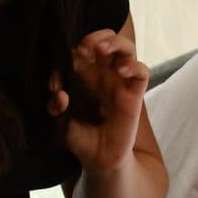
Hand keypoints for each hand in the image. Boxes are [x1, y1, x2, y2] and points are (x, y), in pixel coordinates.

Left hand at [50, 28, 146, 174]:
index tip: (55, 83)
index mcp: (84, 75)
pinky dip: (134, 66)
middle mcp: (103, 74)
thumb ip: (55, 108)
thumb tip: (59, 94)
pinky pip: (142, 72)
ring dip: (115, 42)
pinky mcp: (134, 94)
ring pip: (126, 48)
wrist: (98, 160)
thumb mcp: (60, 122)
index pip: (77, 53)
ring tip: (101, 48)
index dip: (66, 60)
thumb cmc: (79, 138)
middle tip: (84, 48)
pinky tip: (121, 71)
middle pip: (106, 39)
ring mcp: (120, 82)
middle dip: (95, 36)